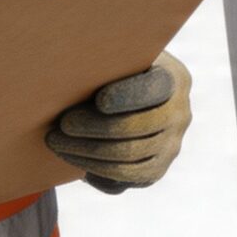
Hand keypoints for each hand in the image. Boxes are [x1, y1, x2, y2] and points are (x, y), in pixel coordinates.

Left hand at [47, 50, 191, 192]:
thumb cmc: (113, 69)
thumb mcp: (118, 57)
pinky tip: (73, 158)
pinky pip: (127, 179)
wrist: (127, 96)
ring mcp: (172, 146)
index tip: (99, 101)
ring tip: (56, 142)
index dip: (128, 97)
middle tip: (62, 125)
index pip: (154, 90)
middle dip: (93, 128)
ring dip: (86, 153)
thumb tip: (75, 63)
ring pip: (128, 158)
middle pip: (136, 129)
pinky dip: (97, 171)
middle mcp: (180, 114)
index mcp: (174, 79)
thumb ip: (108, 60)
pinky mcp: (157, 169)